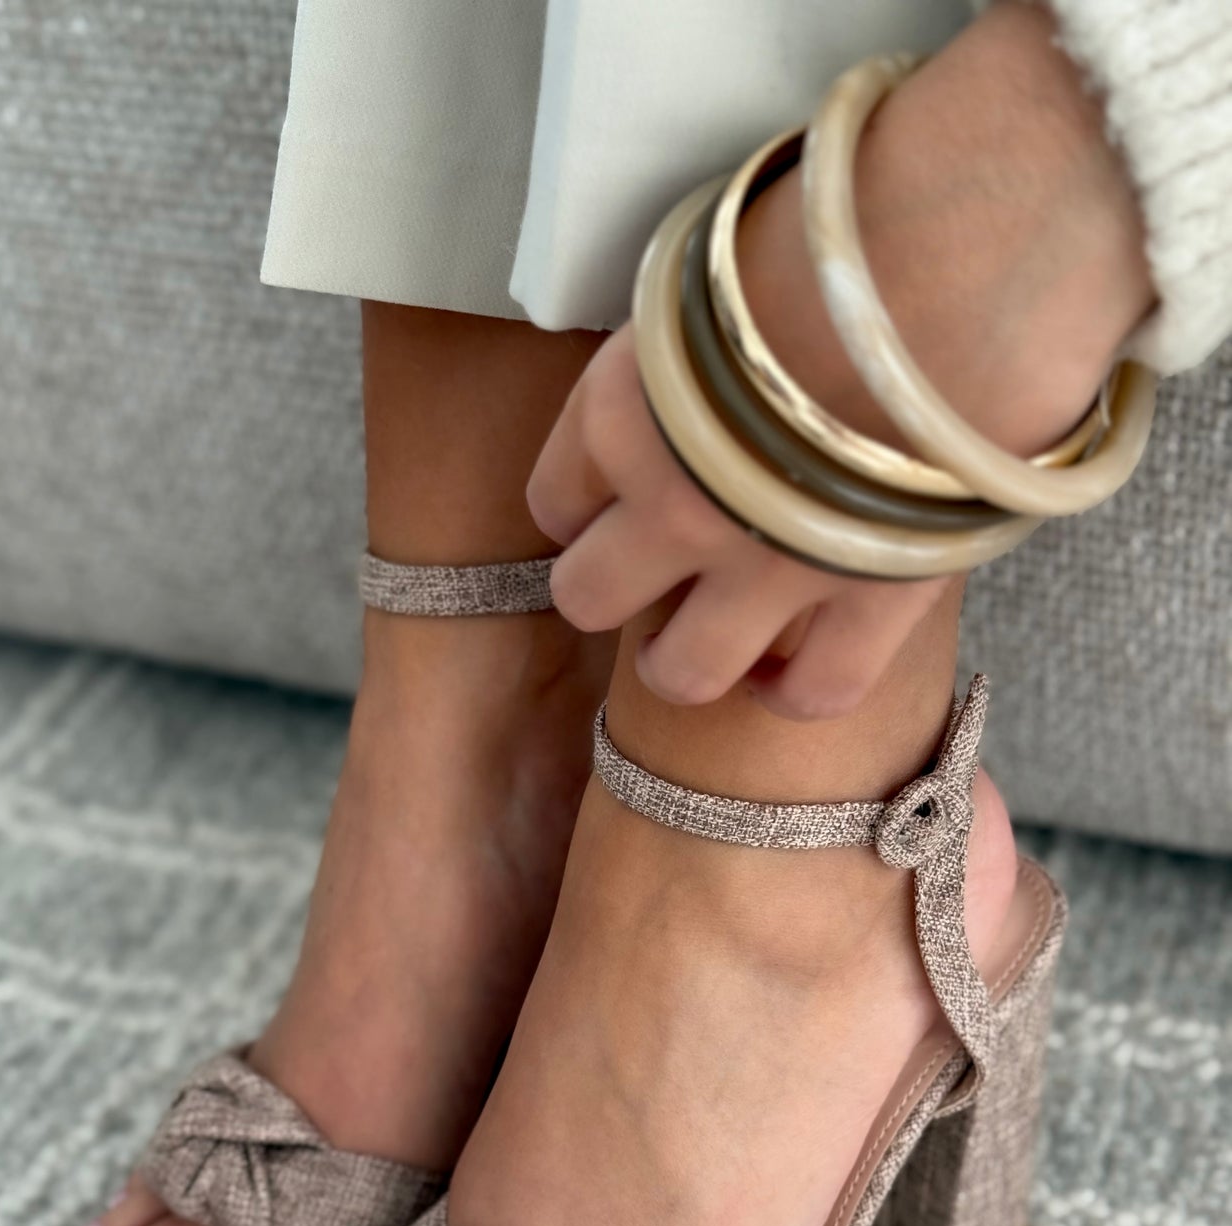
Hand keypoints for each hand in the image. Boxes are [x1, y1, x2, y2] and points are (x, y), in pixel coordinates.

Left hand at [527, 1, 1154, 719]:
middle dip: (619, 588)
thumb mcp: (718, 270)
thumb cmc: (850, 221)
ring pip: (682, 675)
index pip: (552, 500)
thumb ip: (684, 352)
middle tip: (666, 566)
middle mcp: (676, 504)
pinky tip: (807, 660)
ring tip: (727, 631)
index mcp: (626, 410)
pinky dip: (805, 687)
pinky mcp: (869, 602)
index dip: (586, 503)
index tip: (620, 496)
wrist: (985, 233)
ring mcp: (769, 568)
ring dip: (693, 659)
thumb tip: (693, 376)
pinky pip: (815, 692)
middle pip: (588, 599)